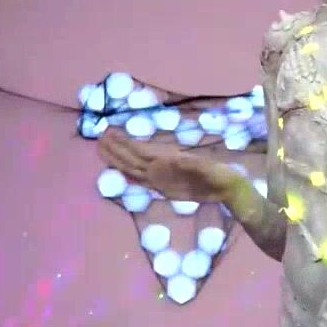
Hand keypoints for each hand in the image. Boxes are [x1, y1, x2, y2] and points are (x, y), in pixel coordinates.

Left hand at [97, 128, 243, 202]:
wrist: (229, 193)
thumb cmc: (221, 178)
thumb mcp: (209, 169)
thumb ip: (192, 165)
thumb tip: (176, 159)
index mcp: (169, 169)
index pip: (140, 155)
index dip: (124, 145)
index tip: (109, 133)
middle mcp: (161, 177)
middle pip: (131, 164)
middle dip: (113, 151)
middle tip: (97, 137)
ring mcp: (161, 183)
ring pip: (133, 171)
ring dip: (116, 160)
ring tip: (102, 147)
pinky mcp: (165, 186)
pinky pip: (141, 179)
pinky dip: (128, 172)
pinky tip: (120, 169)